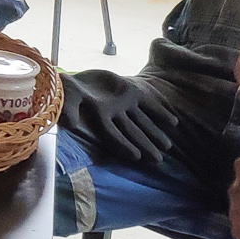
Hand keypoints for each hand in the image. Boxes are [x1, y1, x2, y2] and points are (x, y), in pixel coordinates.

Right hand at [59, 70, 183, 165]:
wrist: (74, 78)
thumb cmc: (66, 89)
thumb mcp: (66, 97)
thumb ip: (69, 110)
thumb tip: (72, 125)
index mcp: (98, 117)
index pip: (113, 135)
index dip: (123, 145)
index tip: (136, 156)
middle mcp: (114, 114)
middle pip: (131, 133)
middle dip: (144, 145)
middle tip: (158, 160)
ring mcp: (124, 103)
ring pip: (142, 121)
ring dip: (154, 133)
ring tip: (168, 146)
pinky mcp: (131, 91)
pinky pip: (148, 104)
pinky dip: (160, 112)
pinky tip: (174, 123)